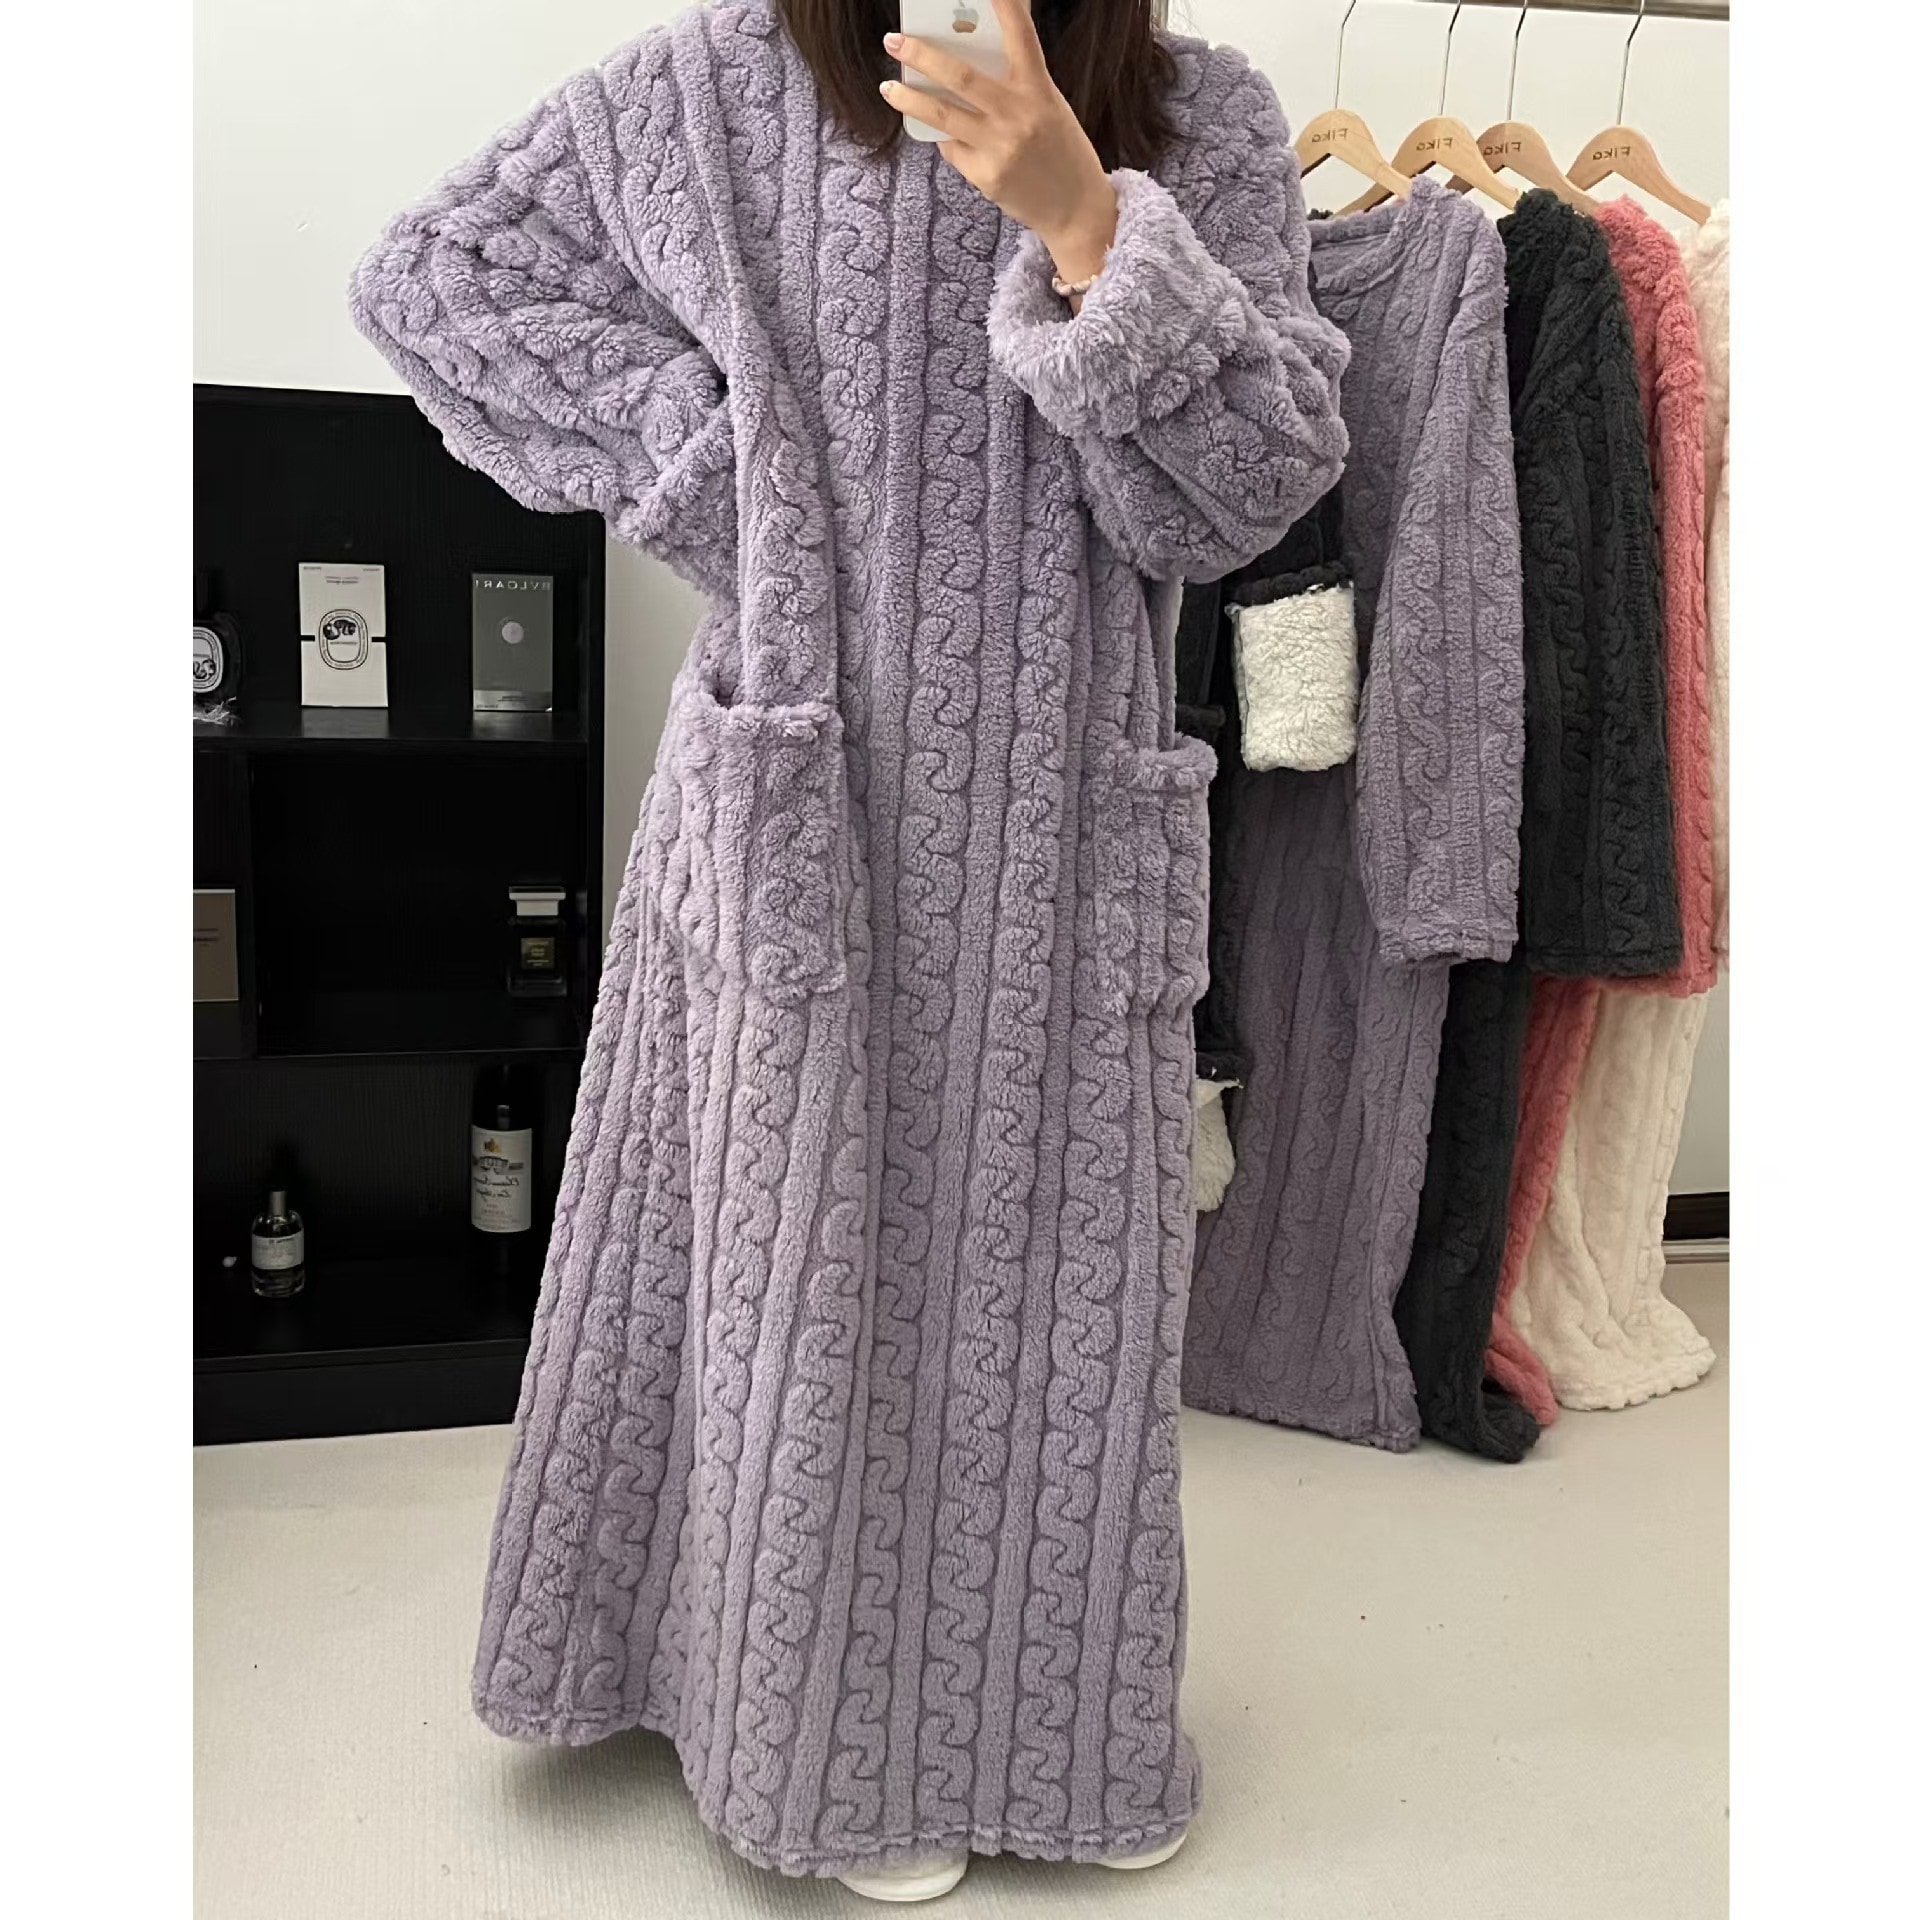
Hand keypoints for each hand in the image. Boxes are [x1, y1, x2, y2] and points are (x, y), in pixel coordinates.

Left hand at [881, 0, 1118, 296]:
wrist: (1076, 210)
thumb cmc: (1062, 152)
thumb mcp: (1049, 107)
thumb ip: (1015, 86)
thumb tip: (967, 67)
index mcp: (1039, 90)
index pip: (1021, 37)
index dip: (1005, 6)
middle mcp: (1018, 115)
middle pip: (960, 76)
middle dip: (921, 55)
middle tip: (893, 41)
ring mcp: (1000, 147)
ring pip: (942, 116)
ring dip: (909, 99)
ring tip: (889, 87)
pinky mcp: (986, 176)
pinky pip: (953, 149)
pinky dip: (945, 139)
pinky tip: (941, 136)